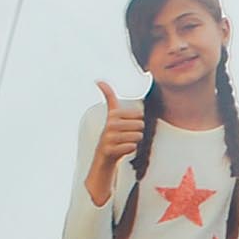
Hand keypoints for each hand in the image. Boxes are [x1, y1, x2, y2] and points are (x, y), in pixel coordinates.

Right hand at [85, 81, 143, 205]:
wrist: (103, 159)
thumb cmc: (113, 135)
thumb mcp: (112, 115)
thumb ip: (108, 97)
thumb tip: (98, 80)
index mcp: (113, 115)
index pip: (138, 114)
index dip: (139, 120)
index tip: (126, 125)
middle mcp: (109, 125)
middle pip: (141, 125)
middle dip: (138, 132)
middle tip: (126, 137)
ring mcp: (108, 138)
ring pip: (138, 136)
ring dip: (135, 142)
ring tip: (124, 143)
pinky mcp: (109, 150)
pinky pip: (132, 147)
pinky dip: (130, 150)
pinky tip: (121, 151)